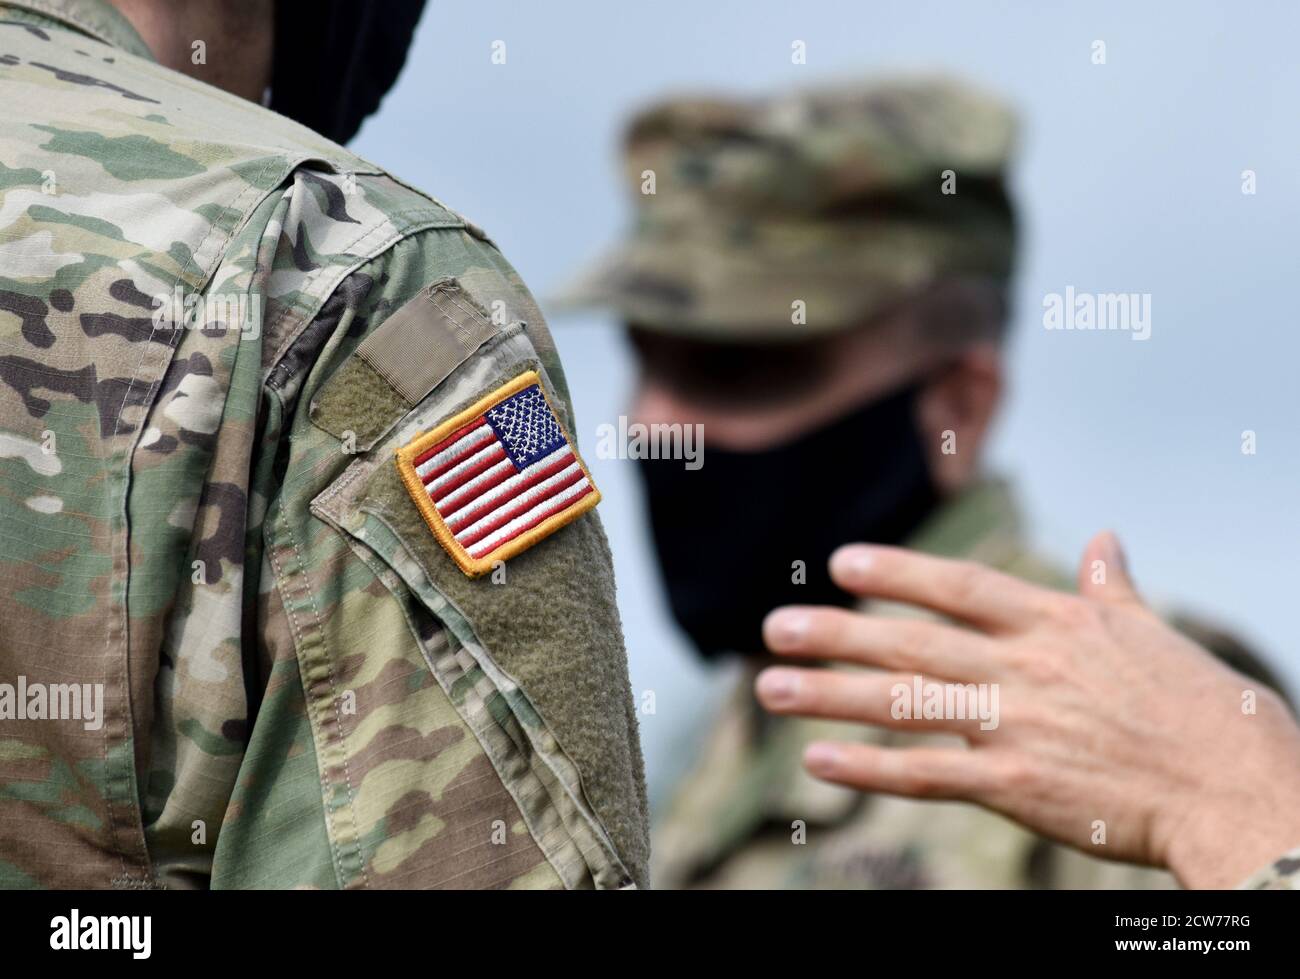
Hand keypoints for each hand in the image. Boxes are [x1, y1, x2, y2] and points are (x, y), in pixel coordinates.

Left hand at [754, 532, 1299, 887]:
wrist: (1240, 789)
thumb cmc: (1203, 710)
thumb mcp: (1153, 631)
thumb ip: (1111, 585)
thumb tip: (1105, 537)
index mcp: (1056, 623)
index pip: (959, 586)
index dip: (897, 572)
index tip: (840, 562)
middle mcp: (1026, 667)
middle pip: (912, 642)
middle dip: (837, 633)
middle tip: (774, 627)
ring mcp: (1018, 726)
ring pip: (905, 704)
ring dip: (830, 695)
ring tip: (770, 687)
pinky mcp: (1018, 787)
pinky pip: (929, 775)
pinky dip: (871, 769)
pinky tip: (819, 760)